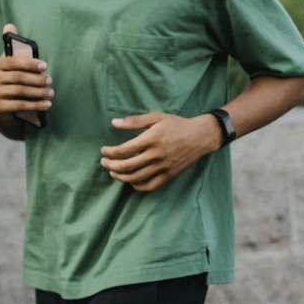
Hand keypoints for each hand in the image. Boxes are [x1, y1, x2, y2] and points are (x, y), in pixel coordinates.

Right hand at [0, 23, 52, 120]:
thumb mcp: (7, 65)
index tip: (45, 66)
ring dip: (39, 93)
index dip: (30, 63)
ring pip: (20, 92)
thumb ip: (11, 47)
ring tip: (50, 93)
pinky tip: (46, 104)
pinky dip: (35, 105)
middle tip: (50, 80)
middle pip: (19, 78)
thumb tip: (9, 25)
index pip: (13, 62)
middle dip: (37, 79)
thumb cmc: (7, 81)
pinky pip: (19, 105)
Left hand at [99, 111, 221, 191]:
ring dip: (120, 177)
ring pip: (136, 178)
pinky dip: (137, 186)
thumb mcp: (156, 117)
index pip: (124, 150)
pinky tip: (131, 181)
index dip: (110, 152)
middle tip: (104, 162)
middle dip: (111, 166)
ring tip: (113, 172)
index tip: (104, 151)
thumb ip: (134, 121)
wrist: (200, 136)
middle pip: (127, 166)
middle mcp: (156, 155)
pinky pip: (150, 186)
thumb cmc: (177, 124)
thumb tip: (114, 123)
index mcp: (151, 139)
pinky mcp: (169, 175)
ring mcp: (163, 167)